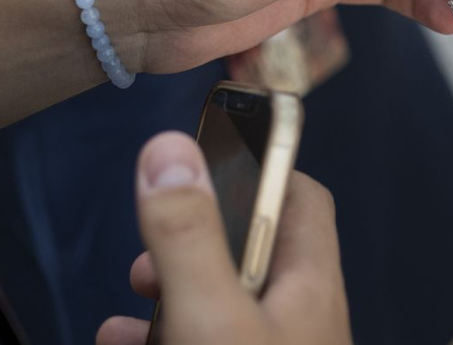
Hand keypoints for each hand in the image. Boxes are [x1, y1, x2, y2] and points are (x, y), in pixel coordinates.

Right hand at [96, 132, 350, 344]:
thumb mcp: (212, 315)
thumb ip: (190, 237)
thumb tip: (170, 150)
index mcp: (309, 282)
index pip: (299, 196)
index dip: (256, 165)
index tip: (207, 150)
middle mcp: (299, 316)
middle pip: (254, 246)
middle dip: (197, 233)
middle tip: (152, 240)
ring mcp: (275, 343)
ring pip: (224, 300)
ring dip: (173, 287)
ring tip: (133, 286)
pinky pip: (203, 340)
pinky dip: (161, 333)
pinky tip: (120, 336)